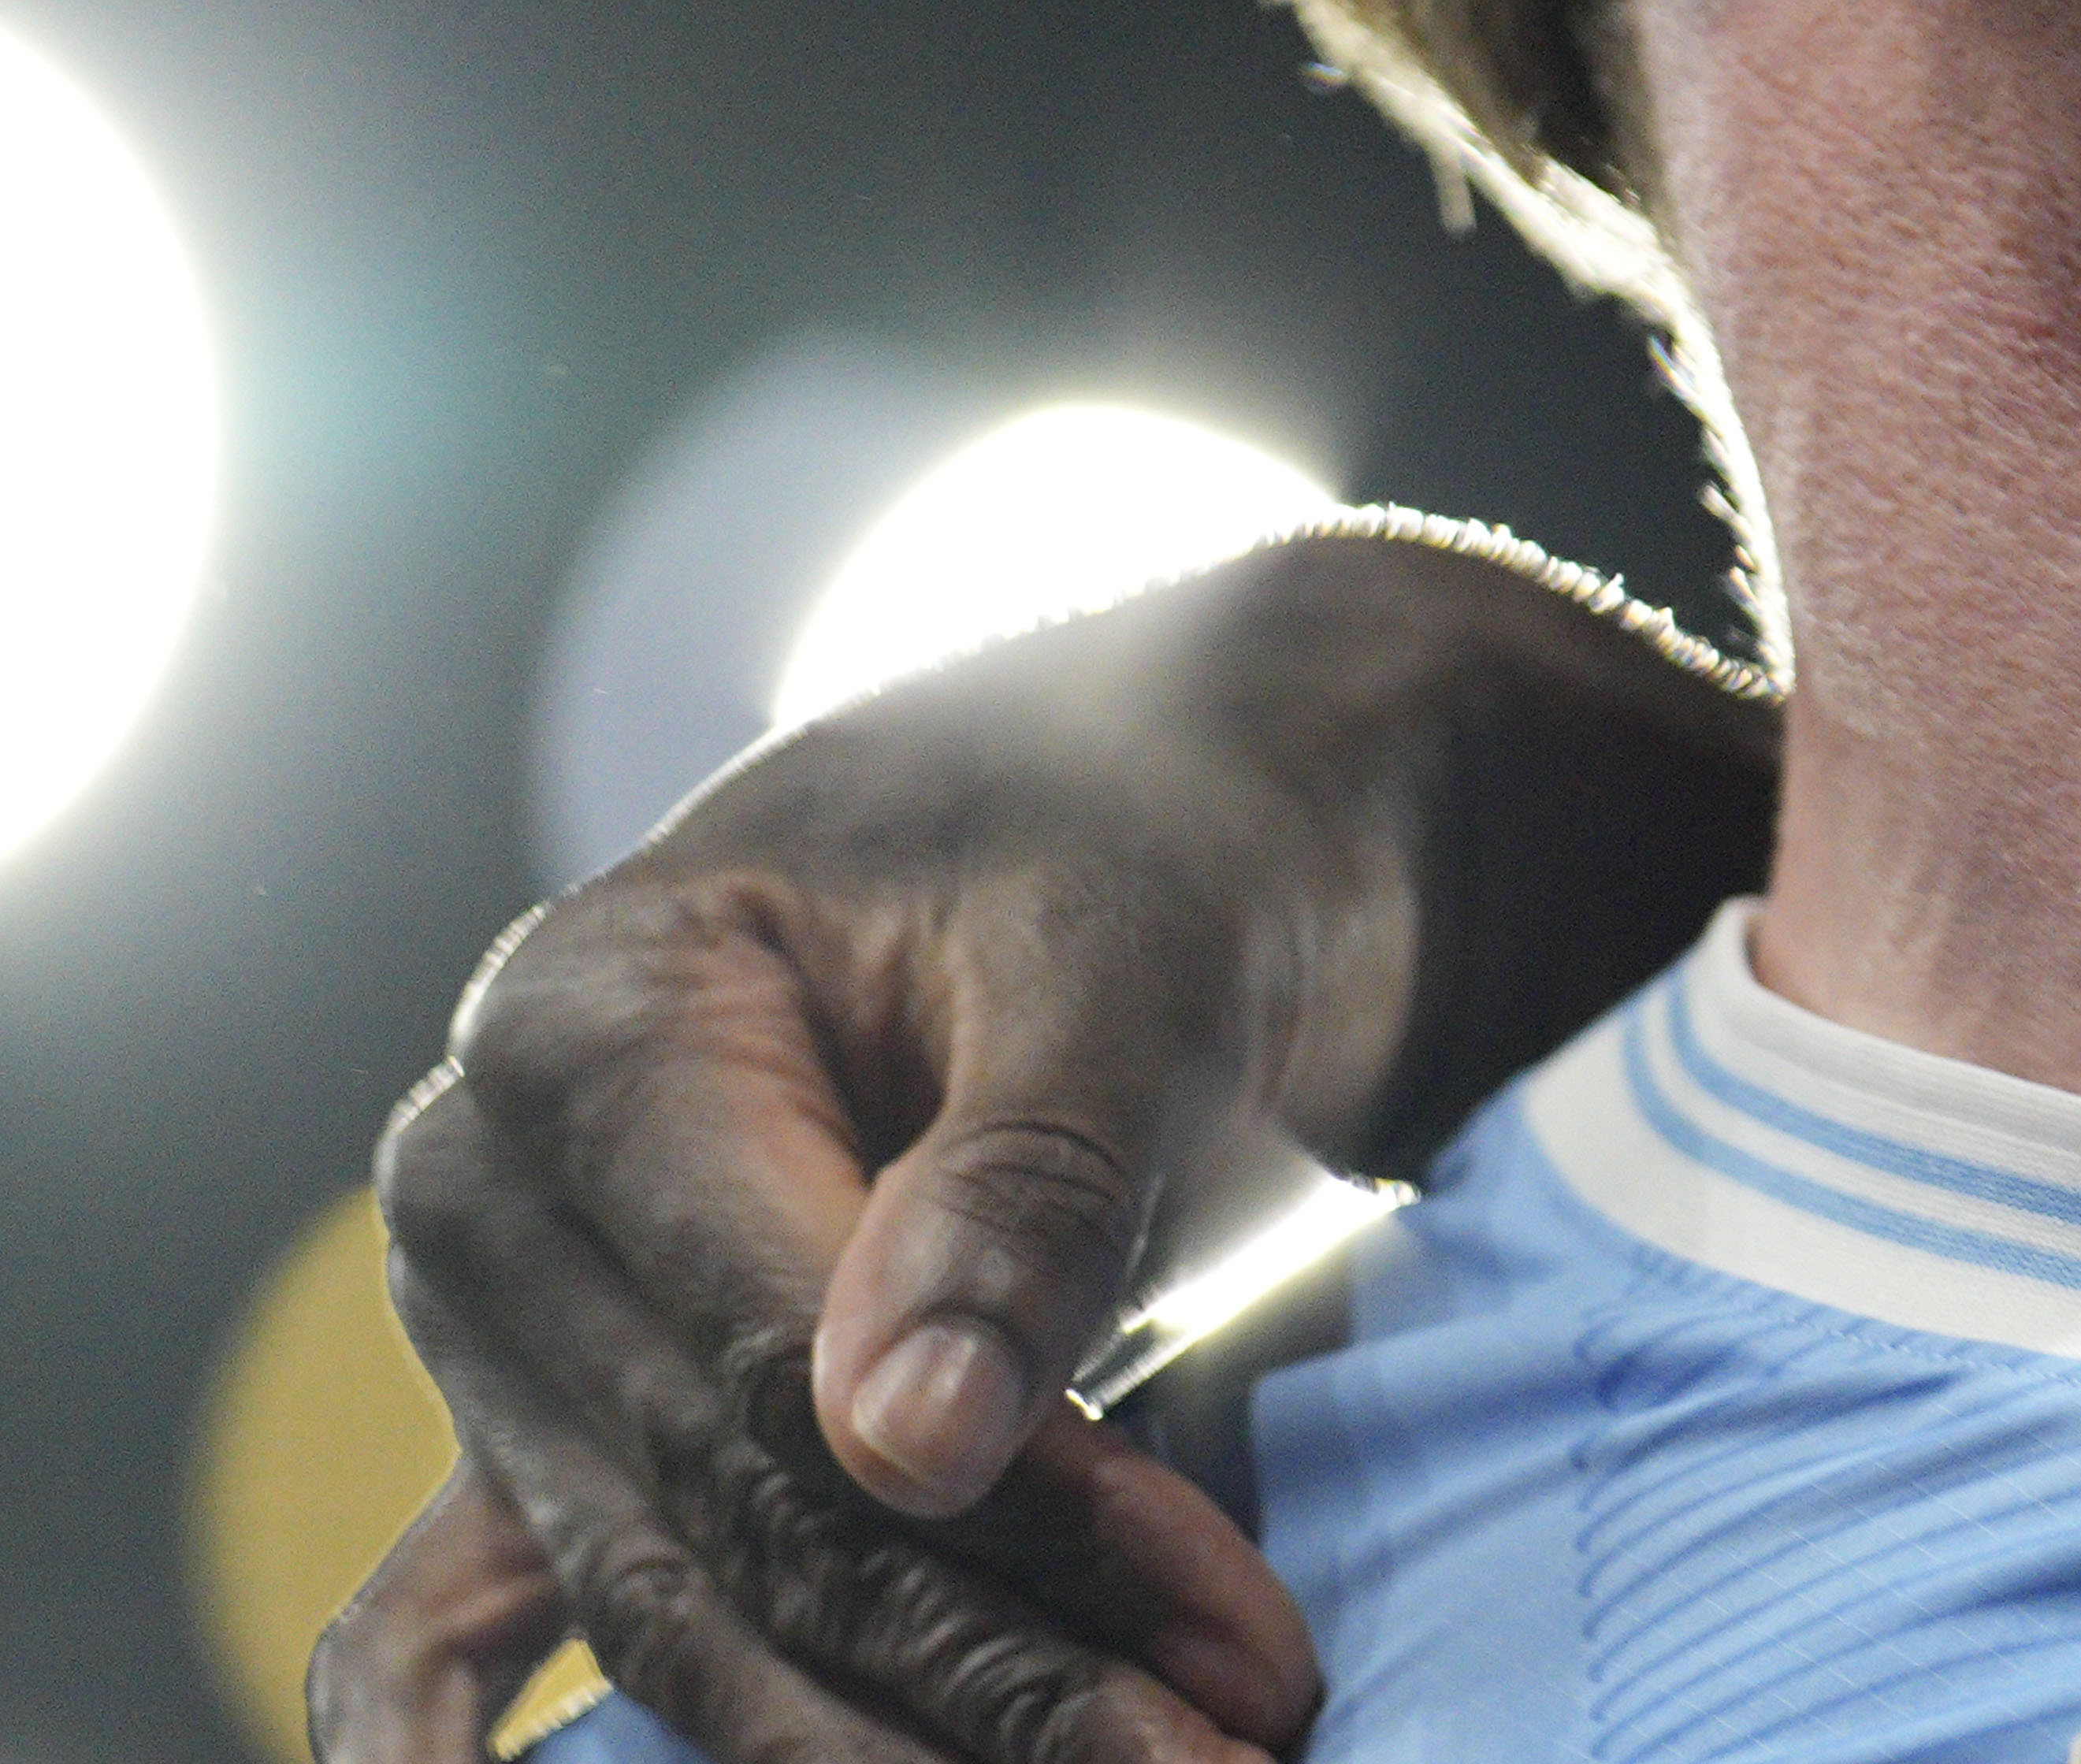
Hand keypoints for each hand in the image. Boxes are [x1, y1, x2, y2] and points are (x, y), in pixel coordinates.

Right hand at [353, 516, 1774, 1759]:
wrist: (1180, 795)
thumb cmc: (1154, 833)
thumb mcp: (1128, 949)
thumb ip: (1021, 1180)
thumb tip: (905, 1452)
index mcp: (586, 1027)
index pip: (784, 1368)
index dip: (1021, 1533)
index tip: (1236, 1658)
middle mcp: (492, 1189)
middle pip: (737, 1513)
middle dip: (989, 1673)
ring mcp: (508, 1318)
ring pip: (675, 1601)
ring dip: (885, 1741)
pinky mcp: (570, 1406)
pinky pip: (461, 1606)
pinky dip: (490, 1748)